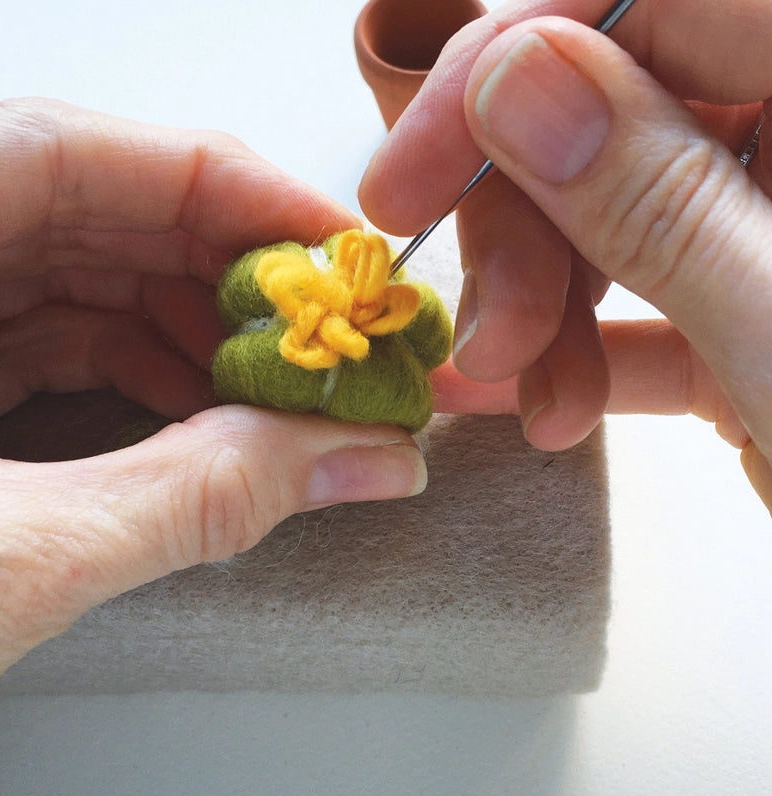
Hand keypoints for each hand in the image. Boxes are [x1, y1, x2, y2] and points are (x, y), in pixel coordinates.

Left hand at [0, 99, 427, 765]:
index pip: (48, 154)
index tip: (323, 238)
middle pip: (74, 213)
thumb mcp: (3, 571)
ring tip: (278, 384)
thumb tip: (362, 454)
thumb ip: (199, 499)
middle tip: (324, 322)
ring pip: (71, 280)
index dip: (211, 184)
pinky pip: (49, 346)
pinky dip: (141, 375)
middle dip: (217, 267)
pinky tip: (206, 414)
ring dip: (190, 328)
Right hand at [360, 0, 771, 509]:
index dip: (508, 62)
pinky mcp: (747, 314)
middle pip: (605, 115)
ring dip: (542, 307)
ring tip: (531, 398)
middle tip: (488, 331)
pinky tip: (539, 403)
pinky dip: (579, 351)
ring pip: (608, 214)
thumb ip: (655, 197)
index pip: (645, 2)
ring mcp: (763, 230)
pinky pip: (640, 302)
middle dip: (518, 229)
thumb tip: (511, 78)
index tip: (410, 170)